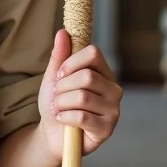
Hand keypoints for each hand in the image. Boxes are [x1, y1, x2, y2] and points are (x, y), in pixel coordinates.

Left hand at [37, 29, 121, 159]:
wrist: (52, 134)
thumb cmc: (57, 104)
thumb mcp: (54, 78)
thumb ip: (59, 56)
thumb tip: (63, 32)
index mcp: (104, 73)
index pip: (93, 53)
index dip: (71, 62)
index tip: (60, 74)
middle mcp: (114, 89)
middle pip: (86, 76)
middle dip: (63, 87)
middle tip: (57, 98)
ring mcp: (113, 110)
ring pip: (82, 97)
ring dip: (61, 104)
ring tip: (59, 109)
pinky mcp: (107, 129)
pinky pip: (81, 116)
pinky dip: (64, 117)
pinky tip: (63, 120)